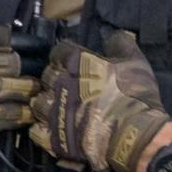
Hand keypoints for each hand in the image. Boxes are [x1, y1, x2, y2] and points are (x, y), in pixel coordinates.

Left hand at [32, 30, 171, 171]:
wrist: (134, 135)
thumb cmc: (135, 96)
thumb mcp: (135, 62)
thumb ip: (121, 45)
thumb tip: (114, 35)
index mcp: (77, 64)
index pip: (59, 52)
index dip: (64, 55)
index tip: (72, 61)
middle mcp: (60, 85)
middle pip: (46, 76)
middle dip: (54, 78)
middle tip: (68, 84)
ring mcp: (54, 112)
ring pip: (38, 102)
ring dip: (46, 102)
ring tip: (59, 105)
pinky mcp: (53, 136)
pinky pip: (36, 130)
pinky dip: (42, 127)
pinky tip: (53, 125)